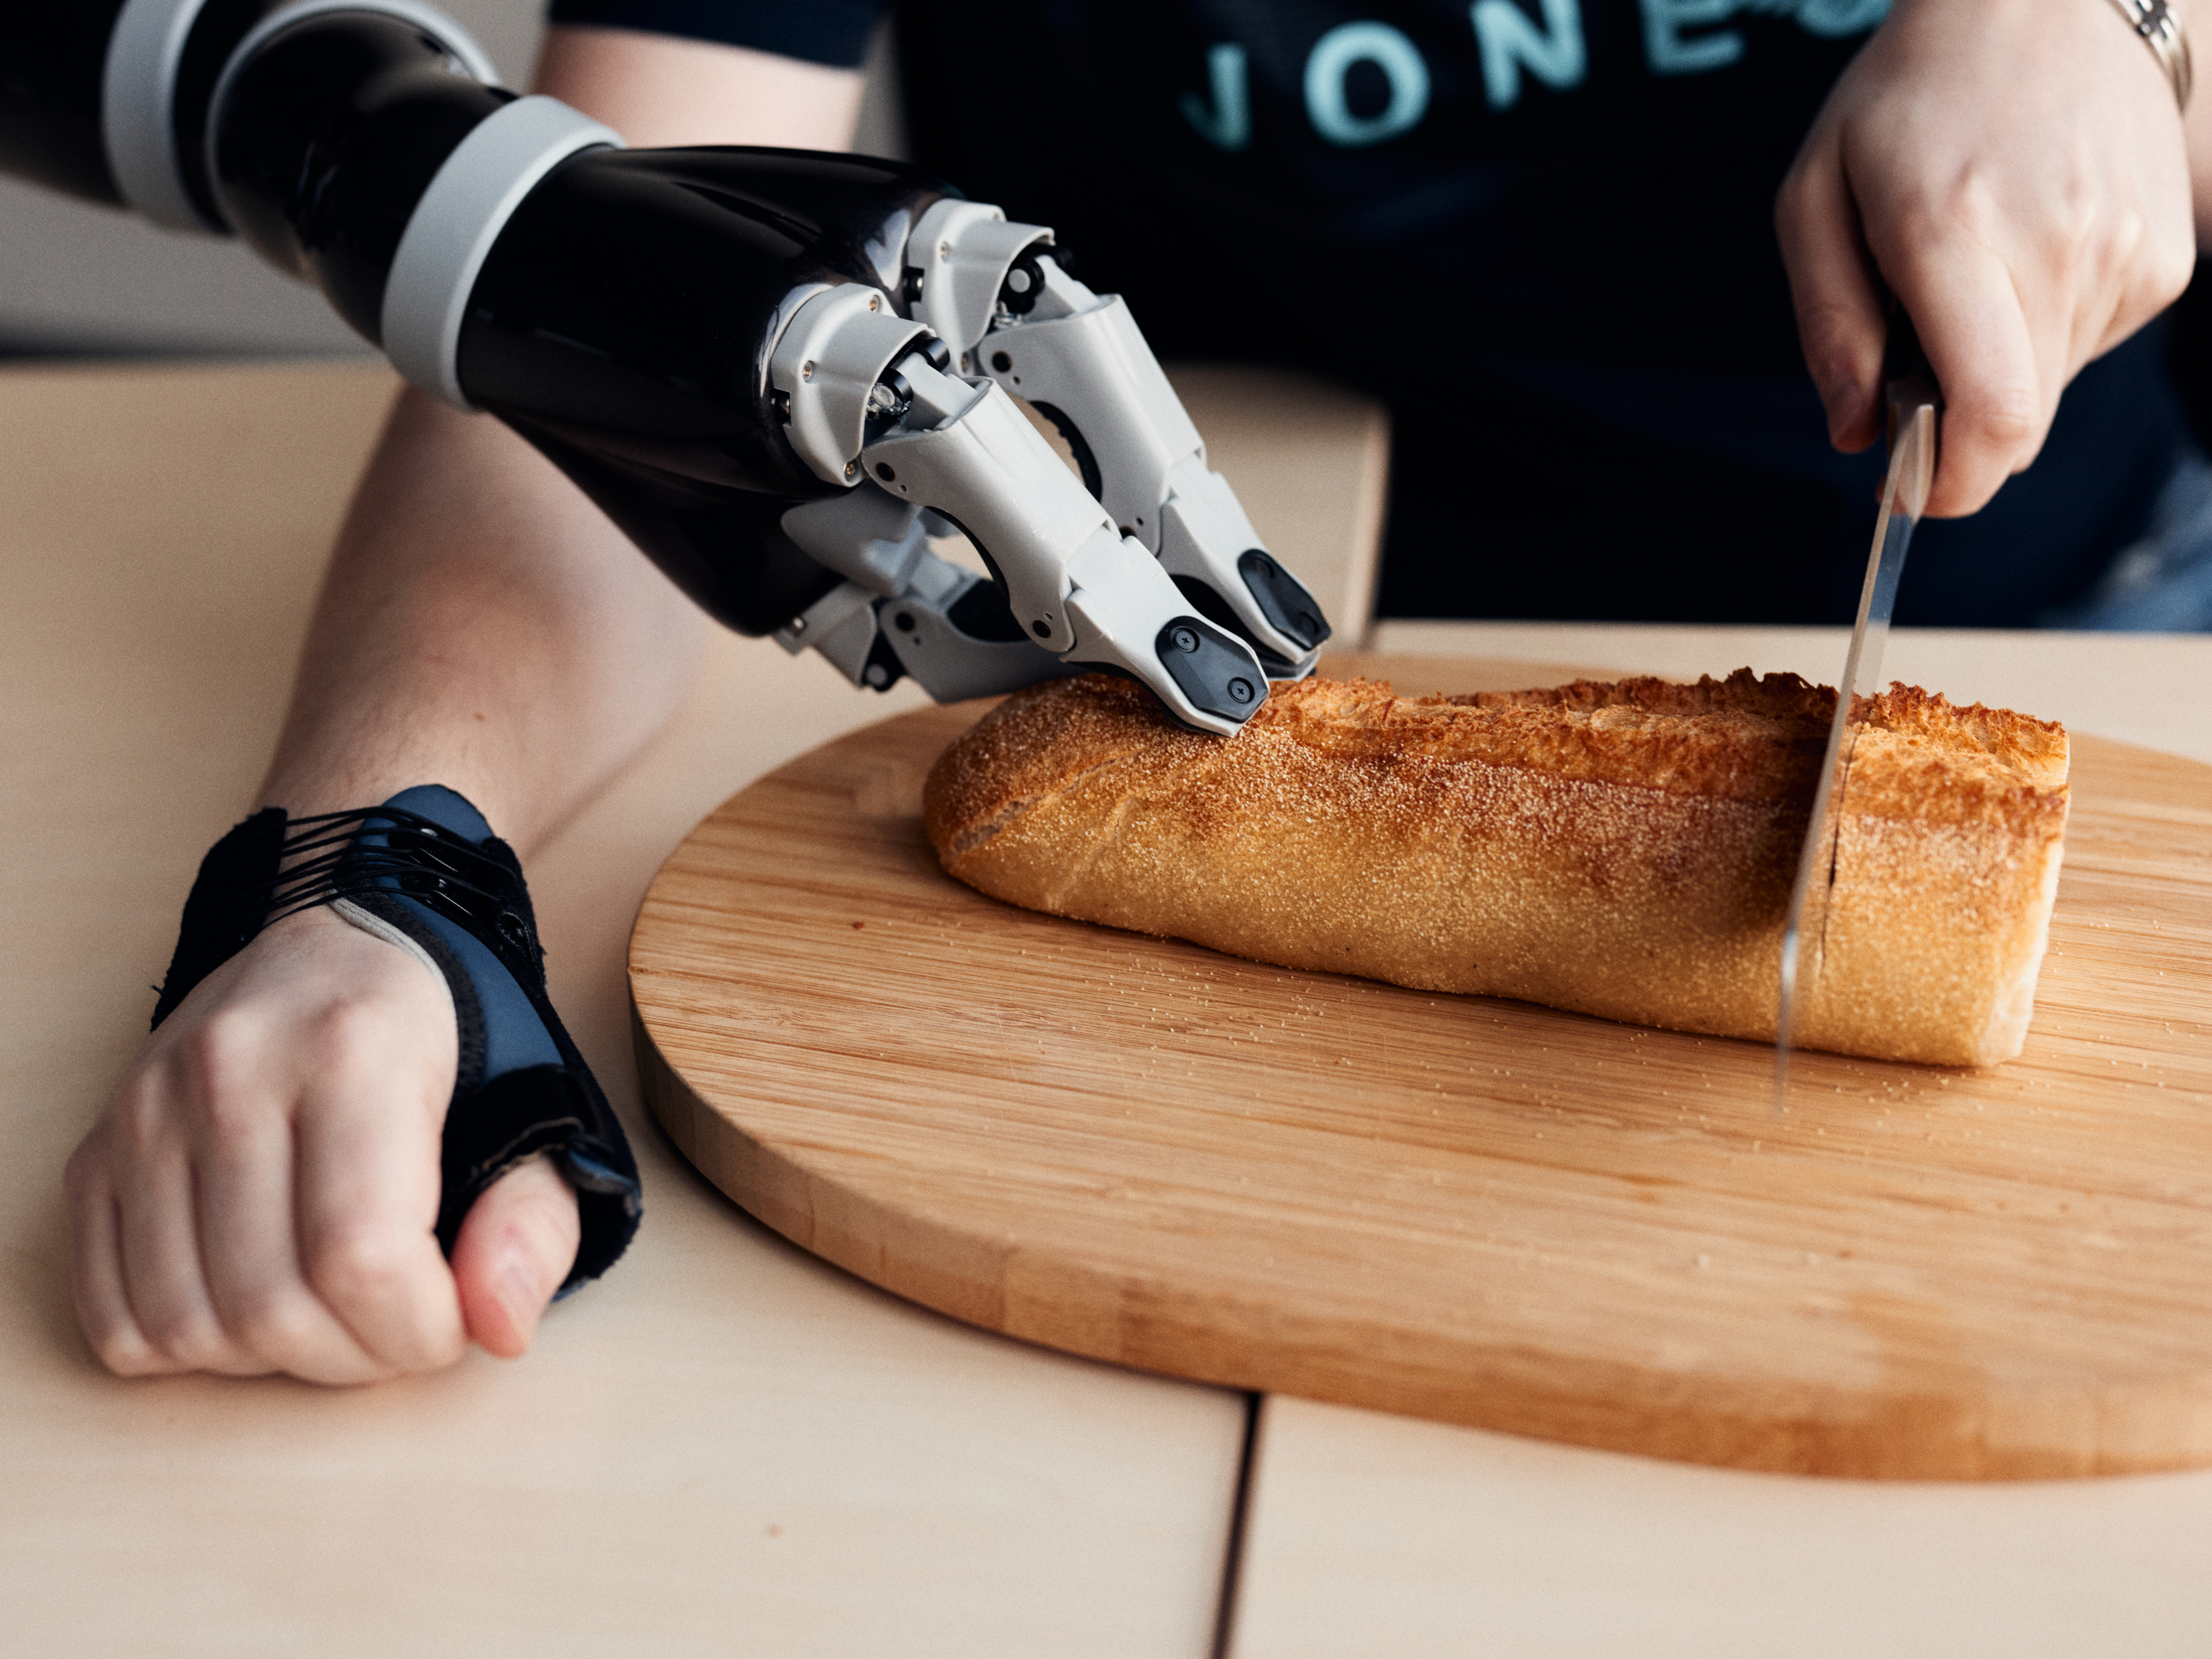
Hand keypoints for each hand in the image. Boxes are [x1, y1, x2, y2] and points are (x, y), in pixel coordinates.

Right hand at [65, 906, 580, 1382]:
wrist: (347, 948)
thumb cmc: (448, 1036)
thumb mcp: (534, 1109)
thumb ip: (534, 1222)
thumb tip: (499, 1327)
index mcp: (354, 1049)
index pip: (362, 1255)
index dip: (416, 1331)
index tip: (451, 1325)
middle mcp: (230, 1071)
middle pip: (270, 1303)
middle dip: (354, 1357)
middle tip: (399, 1328)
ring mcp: (147, 1111)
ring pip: (187, 1323)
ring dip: (274, 1359)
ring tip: (336, 1315)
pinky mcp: (98, 1149)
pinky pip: (116, 1312)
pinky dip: (190, 1345)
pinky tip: (258, 1303)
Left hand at [1776, 0, 2196, 515]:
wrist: (2046, 2)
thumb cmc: (1912, 97)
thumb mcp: (1816, 198)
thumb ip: (1830, 326)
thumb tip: (1855, 432)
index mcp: (1957, 236)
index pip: (1992, 418)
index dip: (1948, 483)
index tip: (1907, 486)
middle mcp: (2057, 248)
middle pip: (2018, 424)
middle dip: (1957, 425)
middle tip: (1918, 354)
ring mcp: (2126, 253)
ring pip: (2051, 385)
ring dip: (1999, 363)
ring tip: (1976, 269)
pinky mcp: (2167, 259)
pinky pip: (2091, 341)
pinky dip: (2045, 326)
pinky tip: (2029, 247)